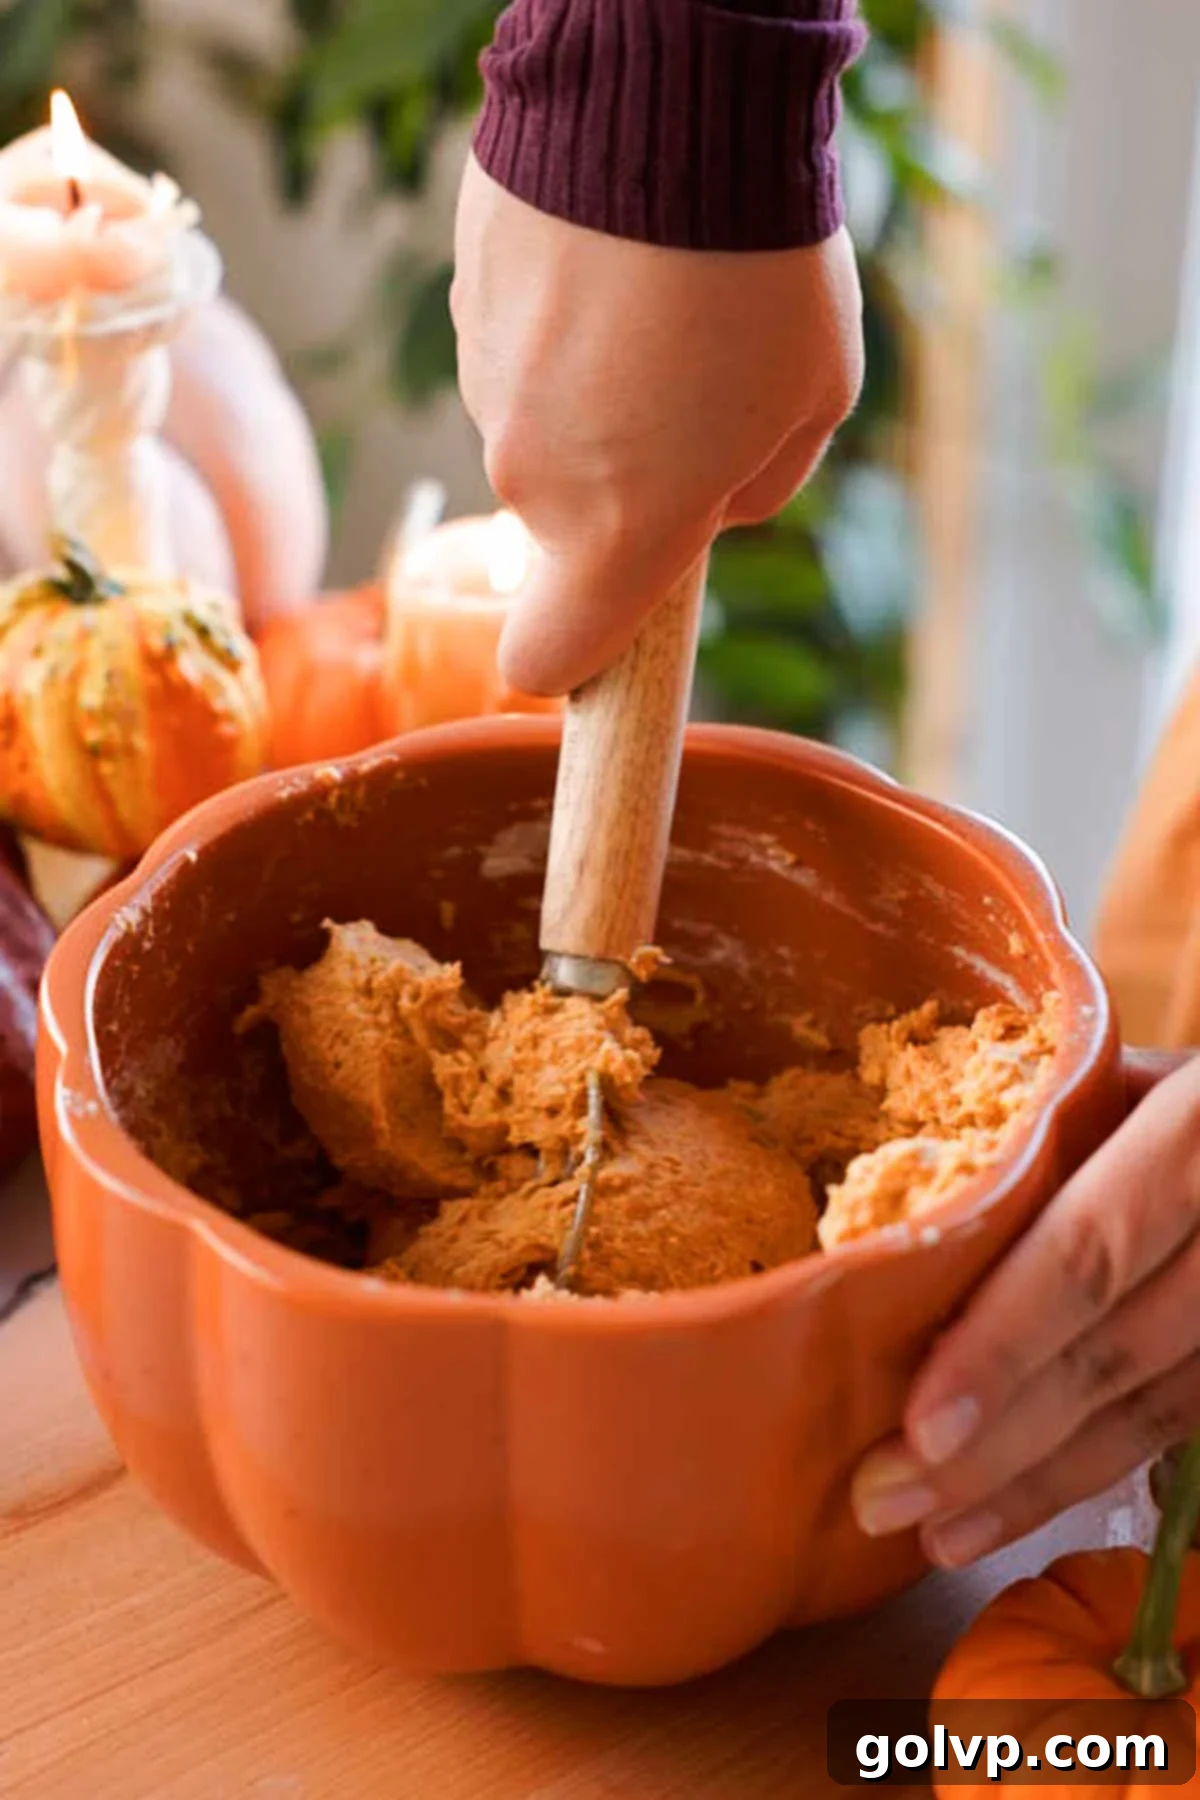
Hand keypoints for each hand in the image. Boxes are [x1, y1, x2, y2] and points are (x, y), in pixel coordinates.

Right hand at [450, 155, 863, 695]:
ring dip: (588, 395)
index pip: (543, 660)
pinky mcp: (461, 303)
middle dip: (622, 481)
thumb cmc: (762, 267)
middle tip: (694, 388)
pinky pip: (514, 347)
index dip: (569, 661)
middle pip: (564, 523)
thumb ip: (754, 490)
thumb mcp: (811, 403)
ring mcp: (482, 388)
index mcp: (617, 532)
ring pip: (538, 428)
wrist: (667, 93)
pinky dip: (556, 325)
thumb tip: (708, 499)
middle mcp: (531, 479)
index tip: (605, 620)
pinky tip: (611, 258)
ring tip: (660, 302)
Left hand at [850, 1049, 1199, 1567]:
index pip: (1089, 1252)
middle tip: (881, 1499)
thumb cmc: (1195, 1093)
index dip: (1003, 1345)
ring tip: (936, 1532)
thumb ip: (1055, 1125)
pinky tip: (1020, 1508)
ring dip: (1039, 1483)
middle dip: (994, 1444)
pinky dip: (1096, 1470)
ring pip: (1155, 1409)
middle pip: (1114, 1354)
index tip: (918, 1424)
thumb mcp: (1140, 1072)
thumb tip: (914, 1199)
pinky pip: (1182, 1423)